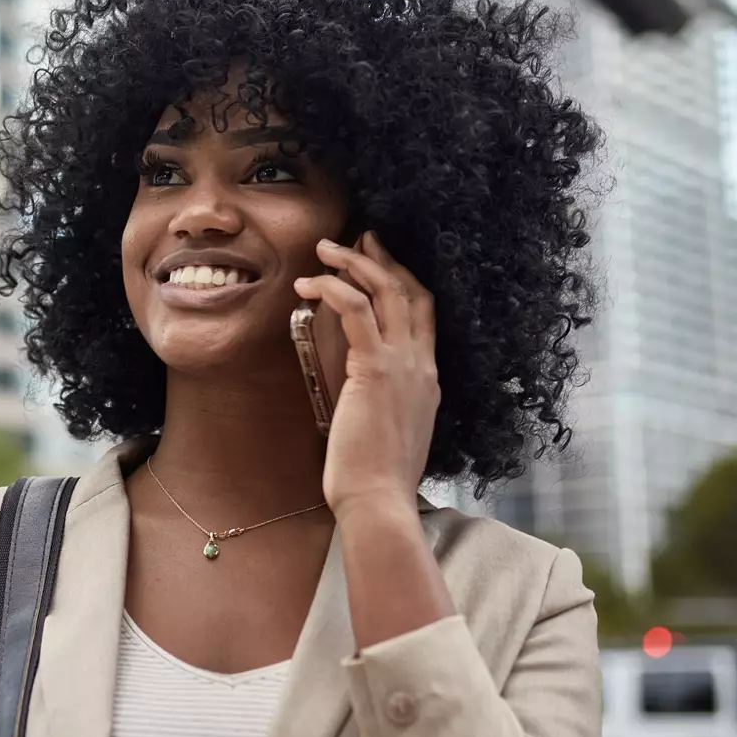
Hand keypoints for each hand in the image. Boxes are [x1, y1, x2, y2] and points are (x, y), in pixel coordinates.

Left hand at [293, 232, 440, 519]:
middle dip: (383, 259)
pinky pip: (355, 311)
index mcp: (427, 378)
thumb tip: (361, 390)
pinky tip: (308, 281)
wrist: (380, 500)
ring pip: (386, 292)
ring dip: (354, 262)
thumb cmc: (376, 477)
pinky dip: (333, 288)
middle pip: (411, 292)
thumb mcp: (387, 430)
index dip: (403, 281)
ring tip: (324, 247)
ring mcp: (404, 365)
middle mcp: (422, 365)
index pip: (424, 314)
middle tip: (358, 236)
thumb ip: (383, 402)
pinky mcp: (374, 370)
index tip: (381, 261)